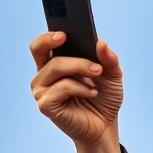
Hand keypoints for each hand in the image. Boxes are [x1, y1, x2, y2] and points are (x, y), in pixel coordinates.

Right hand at [29, 32, 123, 152]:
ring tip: (97, 73)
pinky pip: (61, 87)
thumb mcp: (113, 74)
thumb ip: (109, 58)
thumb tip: (101, 42)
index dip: (48, 32)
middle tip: (68, 37)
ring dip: (80, 67)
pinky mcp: (45, 105)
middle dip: (54, 41)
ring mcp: (42, 90)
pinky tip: (92, 91)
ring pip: (56, 66)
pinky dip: (80, 87)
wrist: (105, 126)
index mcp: (55, 62)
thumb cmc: (104, 97)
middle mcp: (44, 74)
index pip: (43, 42)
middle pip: (39, 48)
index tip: (62, 26)